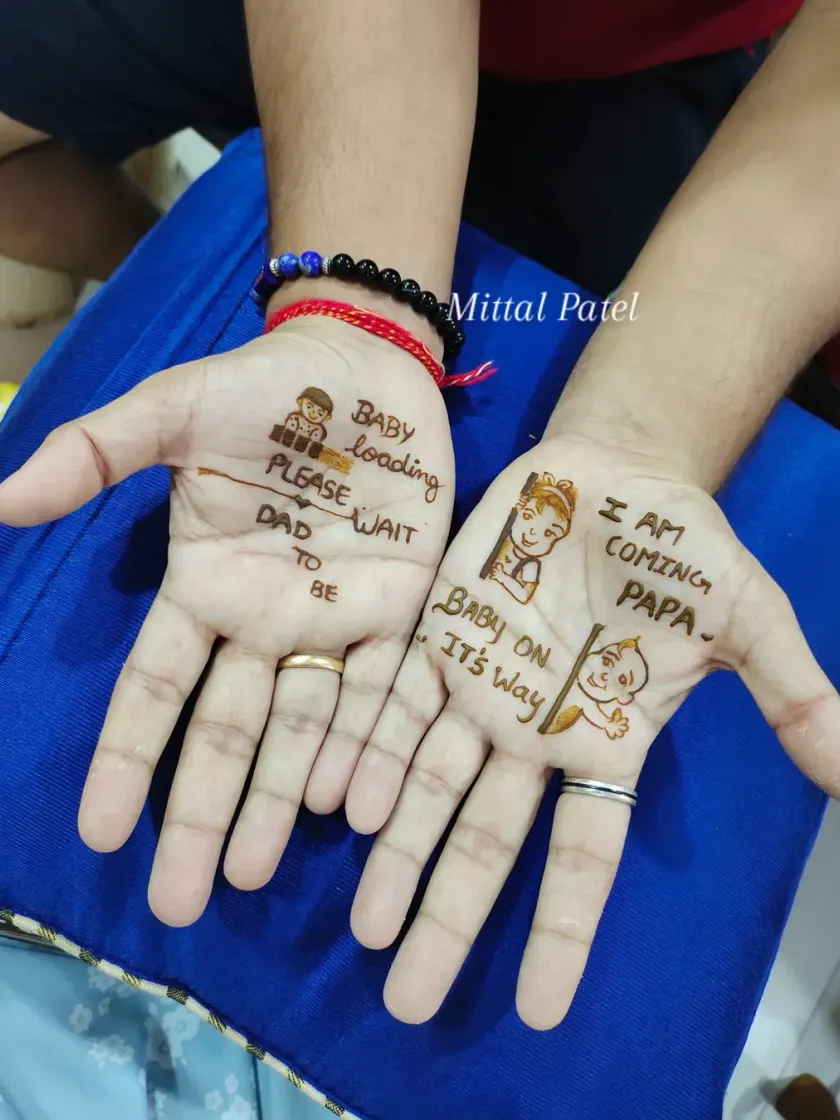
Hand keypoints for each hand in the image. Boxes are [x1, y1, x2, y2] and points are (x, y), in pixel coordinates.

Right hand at [0, 317, 453, 924]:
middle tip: (179, 902)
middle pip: (230, 733)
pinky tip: (358, 811)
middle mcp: (266, 623)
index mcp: (206, 586)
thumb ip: (96, 454)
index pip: (157, 689)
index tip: (100, 833)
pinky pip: (389, 691)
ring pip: (308, 730)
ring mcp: (337, 624)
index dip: (129, 758)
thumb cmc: (266, 388)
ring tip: (254, 876)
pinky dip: (375, 749)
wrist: (368, 365)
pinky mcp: (406, 610)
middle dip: (203, 813)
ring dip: (284, 802)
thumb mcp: (174, 411)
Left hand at [346, 435, 839, 1028]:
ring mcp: (477, 688)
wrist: (615, 472)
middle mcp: (530, 733)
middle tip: (408, 1006)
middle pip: (485, 842)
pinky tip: (340, 805)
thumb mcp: (747, 617)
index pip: (581, 855)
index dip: (561, 930)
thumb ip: (790, 695)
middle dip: (448, 916)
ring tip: (365, 929)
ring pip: (425, 785)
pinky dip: (369, 751)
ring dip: (396, 853)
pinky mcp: (438, 635)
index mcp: (603, 742)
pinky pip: (395, 702)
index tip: (540, 1010)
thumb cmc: (680, 547)